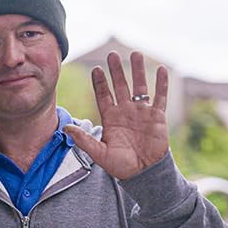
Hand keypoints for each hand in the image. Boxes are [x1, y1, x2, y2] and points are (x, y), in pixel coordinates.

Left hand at [64, 50, 169, 179]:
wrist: (144, 174)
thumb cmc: (121, 165)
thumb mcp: (100, 154)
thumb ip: (85, 141)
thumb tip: (65, 129)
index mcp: (110, 117)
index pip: (103, 94)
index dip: (100, 82)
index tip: (96, 68)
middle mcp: (125, 110)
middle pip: (120, 85)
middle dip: (116, 70)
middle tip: (112, 54)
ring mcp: (141, 112)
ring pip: (140, 87)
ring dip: (138, 71)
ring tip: (136, 54)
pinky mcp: (157, 118)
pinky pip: (160, 97)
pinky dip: (161, 84)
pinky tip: (162, 69)